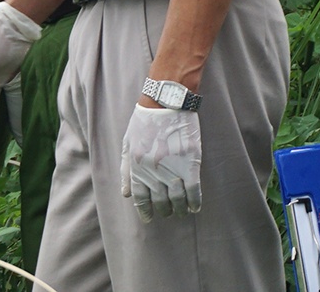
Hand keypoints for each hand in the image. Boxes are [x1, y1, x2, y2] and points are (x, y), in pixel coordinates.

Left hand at [121, 102, 201, 220]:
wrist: (167, 100)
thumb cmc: (145, 120)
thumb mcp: (128, 143)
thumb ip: (125, 170)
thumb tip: (126, 195)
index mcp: (137, 166)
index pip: (140, 199)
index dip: (145, 212)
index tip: (149, 218)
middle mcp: (153, 171)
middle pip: (160, 202)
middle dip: (164, 211)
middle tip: (168, 212)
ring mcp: (173, 167)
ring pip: (177, 200)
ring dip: (180, 209)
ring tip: (182, 211)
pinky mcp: (190, 162)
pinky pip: (193, 190)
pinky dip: (195, 202)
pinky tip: (195, 207)